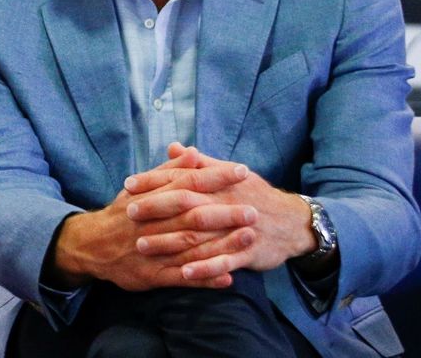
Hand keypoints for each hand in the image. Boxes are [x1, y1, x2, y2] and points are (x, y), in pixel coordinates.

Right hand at [49, 146, 251, 290]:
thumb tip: (191, 151)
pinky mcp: (151, 275)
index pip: (186, 183)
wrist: (91, 245)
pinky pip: (181, 278)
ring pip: (189, 247)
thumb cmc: (122, 213)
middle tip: (254, 209)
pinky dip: (204, 278)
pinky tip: (227, 277)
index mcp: (151, 198)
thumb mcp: (139, 187)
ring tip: (249, 238)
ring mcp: (153, 250)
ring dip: (221, 244)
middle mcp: (153, 223)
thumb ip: (168, 171)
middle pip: (192, 216)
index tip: (242, 171)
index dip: (215, 177)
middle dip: (224, 213)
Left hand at [125, 143, 315, 279]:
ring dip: (170, 242)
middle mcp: (225, 203)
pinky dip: (205, 269)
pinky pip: (225, 262)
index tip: (128, 184)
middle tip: (129, 213)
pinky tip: (184, 274)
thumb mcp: (229, 173)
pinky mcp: (248, 252)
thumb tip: (173, 147)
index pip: (181, 178)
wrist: (293, 221)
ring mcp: (236, 229)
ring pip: (200, 236)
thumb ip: (199, 163)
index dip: (154, 181)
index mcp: (218, 183)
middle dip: (156, 208)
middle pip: (186, 204)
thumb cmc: (254, 194)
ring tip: (142, 246)